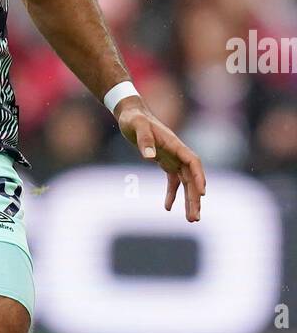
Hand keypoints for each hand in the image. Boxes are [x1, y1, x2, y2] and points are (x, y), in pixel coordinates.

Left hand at [116, 99, 205, 221]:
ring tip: (191, 219)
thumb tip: (149, 157)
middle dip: (194, 198)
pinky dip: (172, 194)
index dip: (199, 177)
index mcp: (175, 144)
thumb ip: (144, 140)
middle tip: (195, 218)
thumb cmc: (133, 119)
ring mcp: (173, 157)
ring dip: (188, 200)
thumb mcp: (136, 126)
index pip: (193, 162)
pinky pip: (173, 181)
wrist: (130, 113)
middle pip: (192, 177)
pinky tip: (168, 208)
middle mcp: (178, 152)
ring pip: (186, 182)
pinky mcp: (165, 161)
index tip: (202, 193)